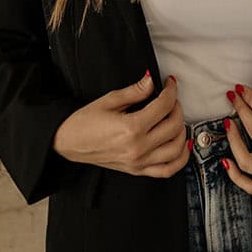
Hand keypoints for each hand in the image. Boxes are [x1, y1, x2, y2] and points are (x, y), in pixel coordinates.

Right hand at [52, 71, 189, 177]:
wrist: (69, 142)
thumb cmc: (85, 121)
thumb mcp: (110, 100)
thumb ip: (135, 91)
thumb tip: (153, 80)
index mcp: (131, 128)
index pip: (163, 106)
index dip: (171, 90)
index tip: (170, 83)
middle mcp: (138, 148)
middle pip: (173, 125)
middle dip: (177, 107)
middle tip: (171, 98)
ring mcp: (139, 162)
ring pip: (176, 148)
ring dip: (181, 130)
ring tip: (175, 117)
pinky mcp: (137, 171)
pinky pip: (167, 170)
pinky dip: (180, 159)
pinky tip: (182, 144)